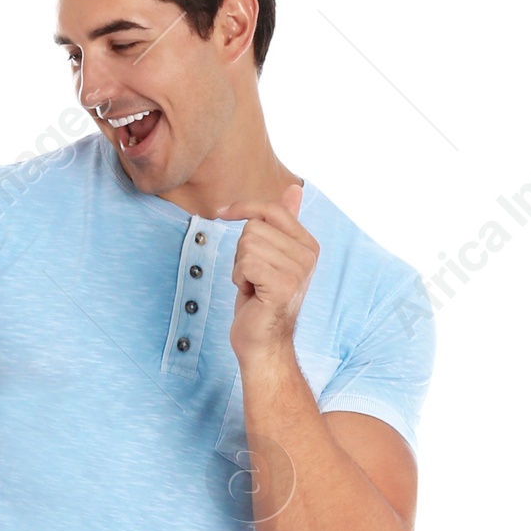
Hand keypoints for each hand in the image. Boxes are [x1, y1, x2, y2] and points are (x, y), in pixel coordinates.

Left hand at [217, 184, 318, 359]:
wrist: (262, 343)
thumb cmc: (261, 301)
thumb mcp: (270, 256)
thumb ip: (283, 223)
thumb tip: (293, 188)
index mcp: (308, 244)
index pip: (272, 209)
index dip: (244, 207)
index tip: (222, 212)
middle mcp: (308, 254)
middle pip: (253, 227)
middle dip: (242, 253)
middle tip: (252, 277)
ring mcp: (298, 270)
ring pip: (247, 244)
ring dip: (240, 267)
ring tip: (252, 286)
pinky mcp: (283, 284)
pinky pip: (245, 263)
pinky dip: (239, 279)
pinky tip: (250, 294)